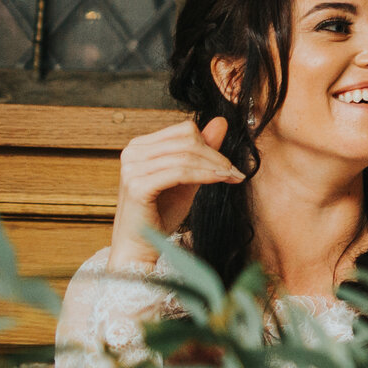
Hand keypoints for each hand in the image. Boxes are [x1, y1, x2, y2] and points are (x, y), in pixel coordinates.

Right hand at [110, 117, 242, 268]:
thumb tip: (221, 121)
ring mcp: (132, 169)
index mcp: (139, 146)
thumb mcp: (187, 177)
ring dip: (215, 166)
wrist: (140, 246)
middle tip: (235, 172)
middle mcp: (132, 153)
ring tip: (232, 177)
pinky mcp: (137, 186)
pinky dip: (205, 175)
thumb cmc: (161, 213)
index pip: (184, 130)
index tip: (229, 163)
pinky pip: (180, 172)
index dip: (210, 144)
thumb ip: (202, 151)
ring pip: (186, 155)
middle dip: (216, 156)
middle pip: (188, 140)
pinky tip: (221, 180)